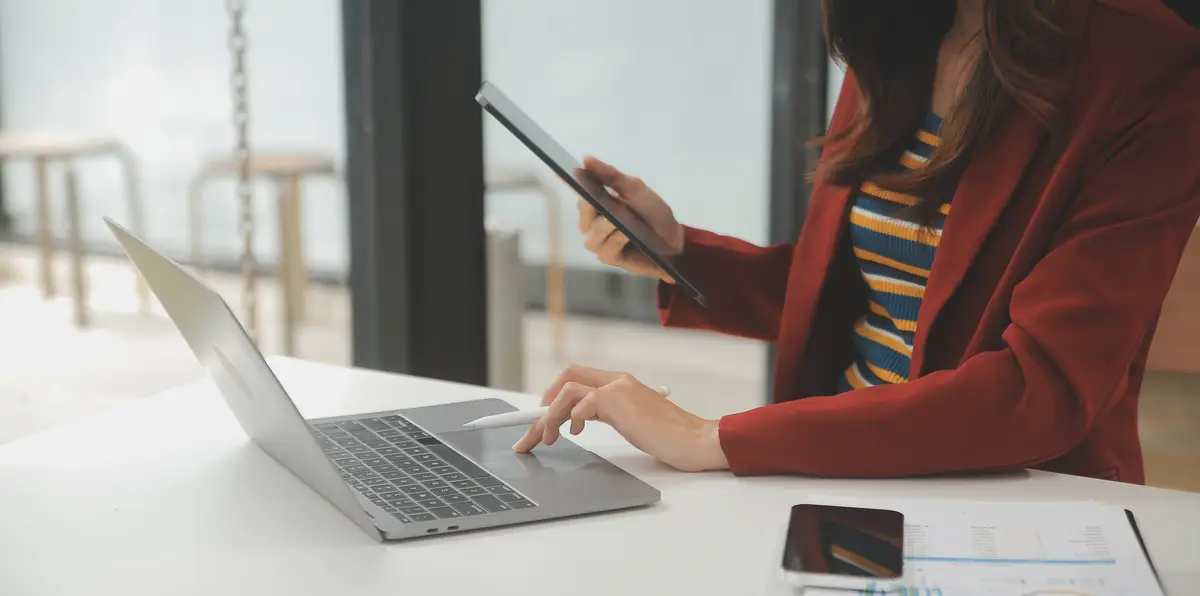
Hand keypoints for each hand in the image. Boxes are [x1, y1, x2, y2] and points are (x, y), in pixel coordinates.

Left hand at [512, 366, 728, 472]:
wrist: (695, 440)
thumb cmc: (669, 437)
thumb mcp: (630, 421)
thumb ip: (607, 414)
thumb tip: (575, 420)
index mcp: (620, 383)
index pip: (577, 379)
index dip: (553, 398)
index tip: (539, 421)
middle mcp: (617, 380)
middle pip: (566, 378)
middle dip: (543, 404)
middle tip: (534, 431)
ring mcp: (617, 388)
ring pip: (567, 389)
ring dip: (550, 415)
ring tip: (547, 438)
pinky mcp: (618, 400)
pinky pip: (579, 401)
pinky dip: (569, 418)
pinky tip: (575, 433)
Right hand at [577, 157, 684, 282]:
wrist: (675, 241)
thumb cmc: (653, 214)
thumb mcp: (636, 190)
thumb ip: (612, 176)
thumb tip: (586, 159)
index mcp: (597, 203)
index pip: (579, 190)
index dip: (569, 181)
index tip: (561, 172)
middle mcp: (593, 223)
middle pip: (583, 213)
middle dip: (592, 206)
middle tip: (601, 199)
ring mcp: (600, 242)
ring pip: (592, 234)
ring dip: (606, 226)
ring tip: (618, 221)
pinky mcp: (610, 257)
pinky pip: (606, 249)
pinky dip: (616, 240)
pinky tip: (626, 233)